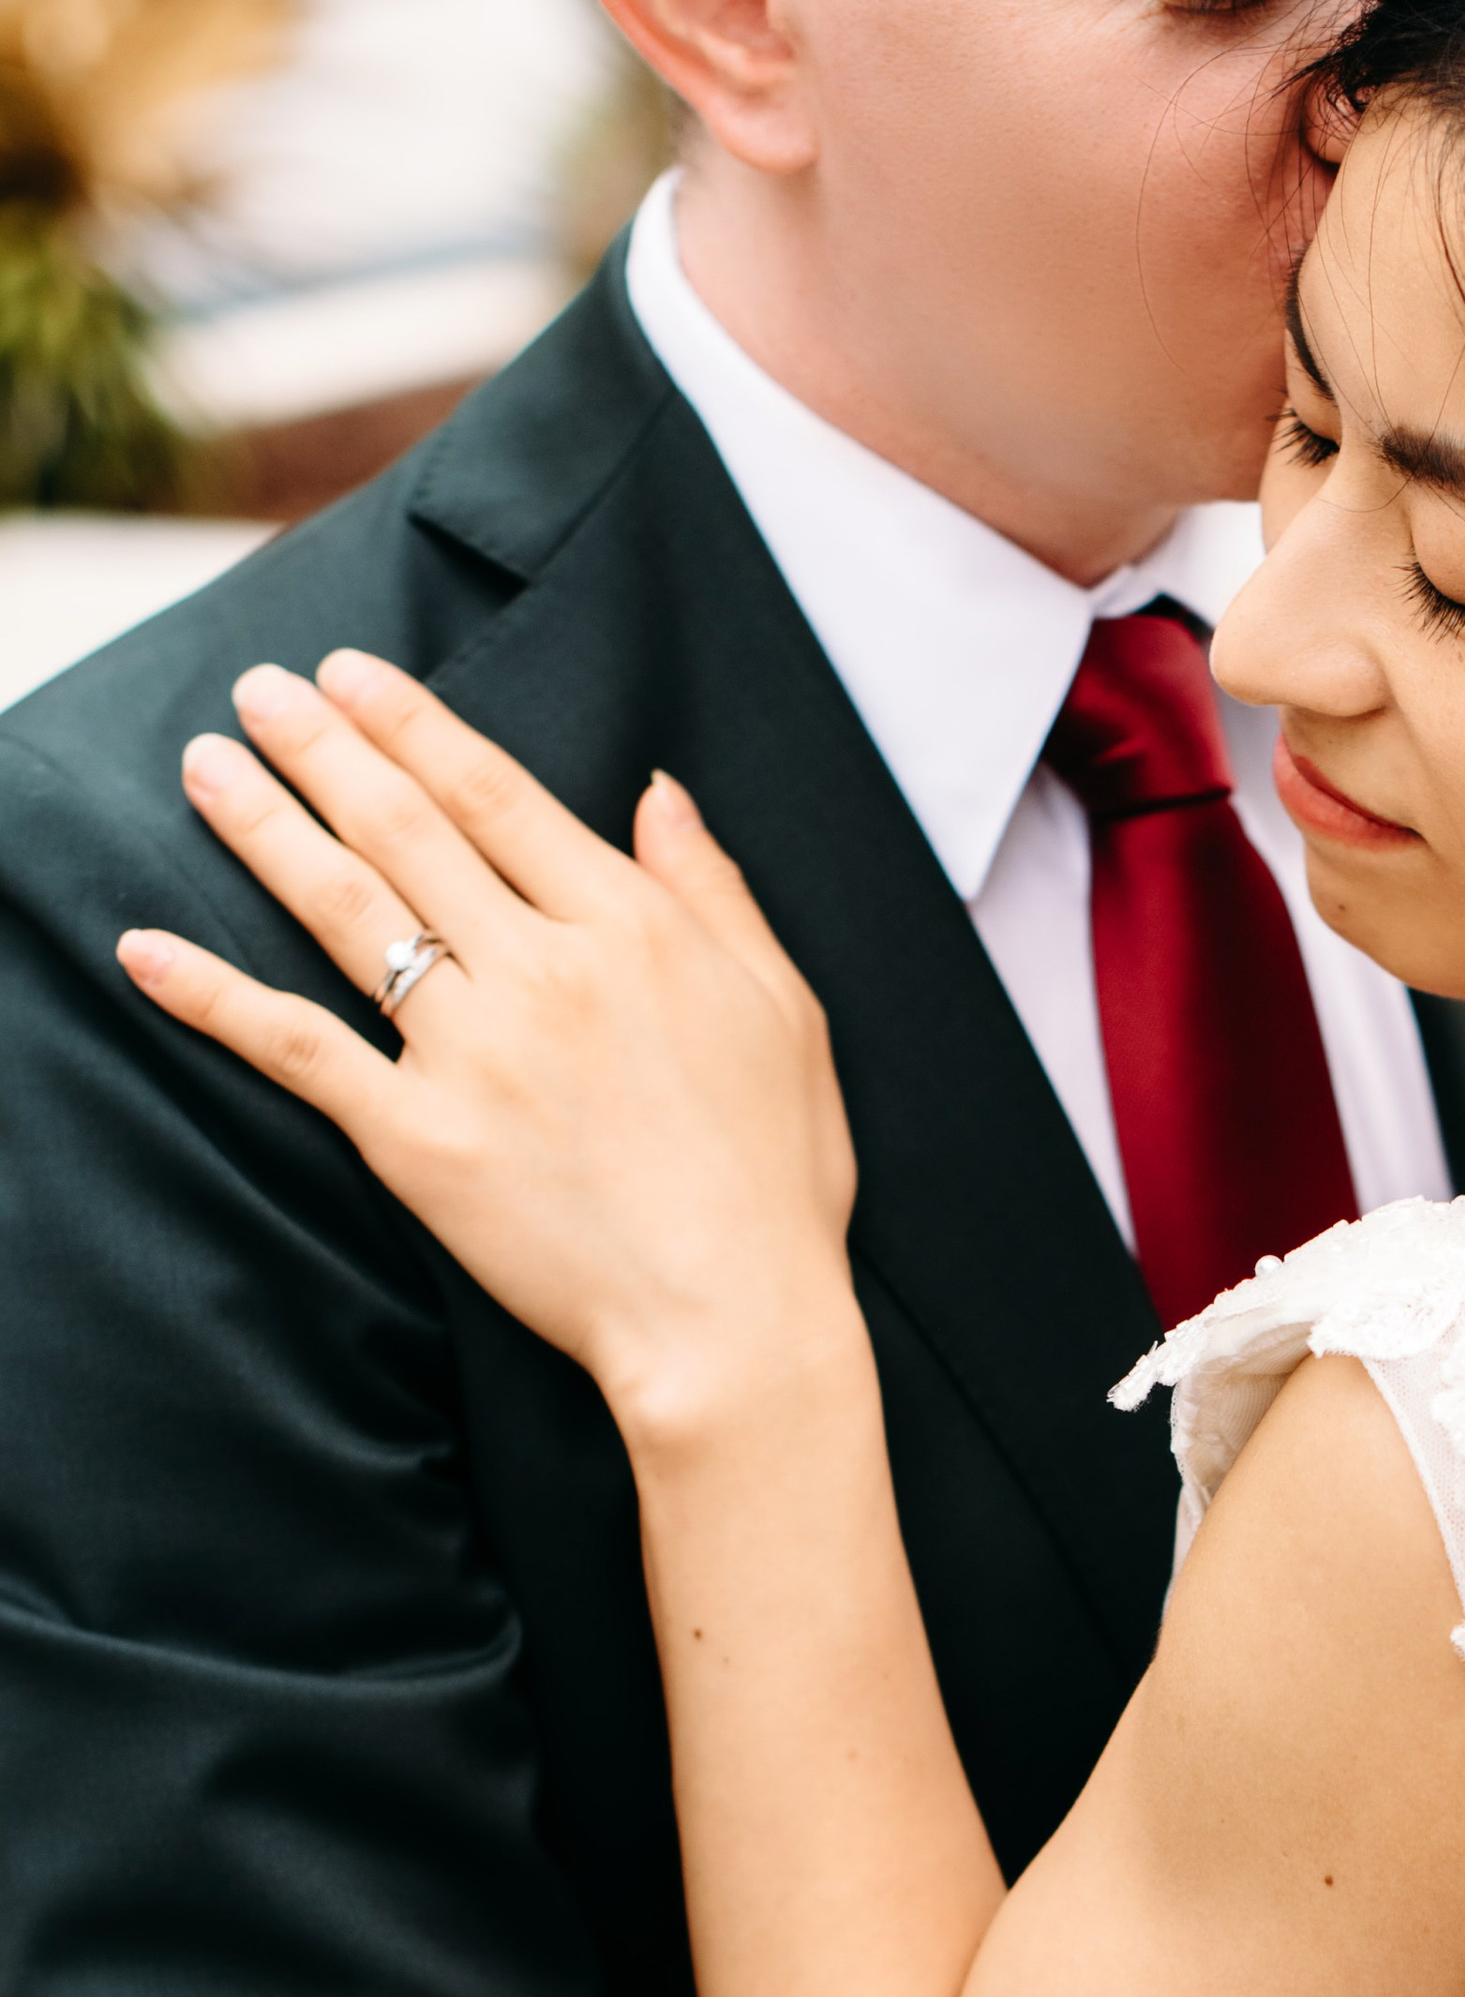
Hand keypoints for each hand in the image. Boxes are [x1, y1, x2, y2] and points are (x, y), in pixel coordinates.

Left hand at [116, 653, 857, 1444]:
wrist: (735, 1321)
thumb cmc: (776, 1179)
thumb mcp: (784, 1010)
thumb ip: (714, 893)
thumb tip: (660, 792)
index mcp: (633, 929)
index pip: (496, 795)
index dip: (412, 724)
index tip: (350, 675)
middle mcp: (544, 971)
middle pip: (407, 830)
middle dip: (321, 747)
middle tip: (256, 690)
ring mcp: (475, 1054)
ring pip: (347, 911)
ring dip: (265, 828)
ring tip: (205, 768)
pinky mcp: (420, 1140)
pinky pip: (301, 1050)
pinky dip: (218, 998)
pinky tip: (149, 952)